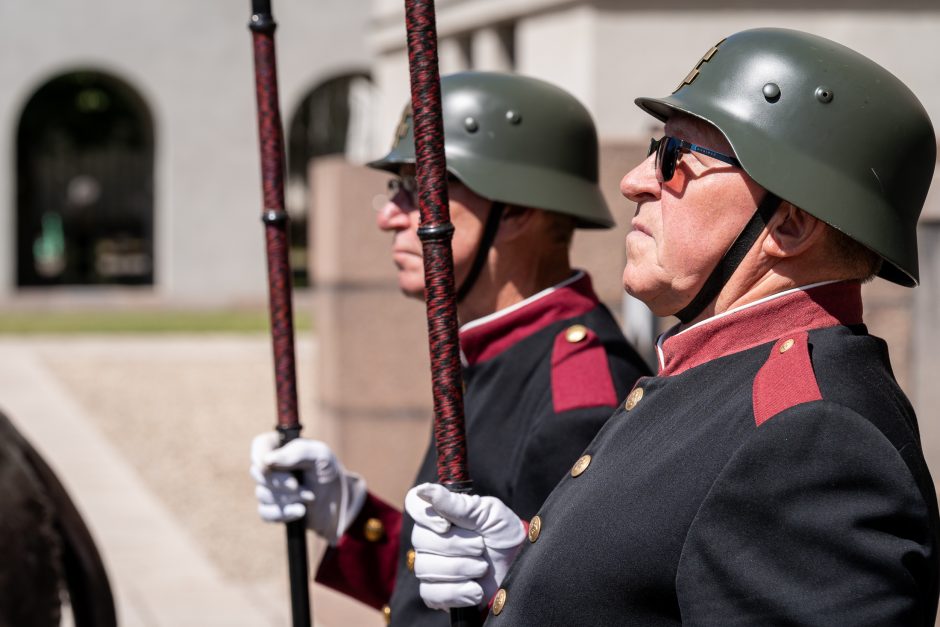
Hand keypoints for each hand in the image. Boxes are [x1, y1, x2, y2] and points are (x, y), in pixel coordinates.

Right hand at [250, 432, 365, 544]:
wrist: (340, 502)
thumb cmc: (329, 472)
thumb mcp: (321, 456)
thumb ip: (297, 452)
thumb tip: (267, 460)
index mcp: (281, 447)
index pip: (259, 446)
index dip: (260, 457)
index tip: (269, 467)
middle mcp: (271, 466)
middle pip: (258, 473)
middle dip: (280, 482)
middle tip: (299, 486)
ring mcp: (270, 488)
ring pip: (262, 494)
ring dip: (288, 498)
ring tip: (310, 497)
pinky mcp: (272, 508)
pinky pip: (266, 513)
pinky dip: (283, 514)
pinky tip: (300, 511)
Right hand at [406, 483, 525, 609]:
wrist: (519, 568)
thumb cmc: (503, 534)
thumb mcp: (488, 513)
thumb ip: (456, 504)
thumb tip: (423, 490)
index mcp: (440, 513)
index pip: (413, 504)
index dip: (425, 517)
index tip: (446, 526)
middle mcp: (429, 538)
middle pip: (420, 540)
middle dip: (456, 546)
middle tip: (480, 546)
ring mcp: (430, 566)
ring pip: (425, 568)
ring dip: (460, 569)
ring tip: (482, 568)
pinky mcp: (436, 592)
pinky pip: (431, 594)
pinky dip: (457, 592)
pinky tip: (475, 590)